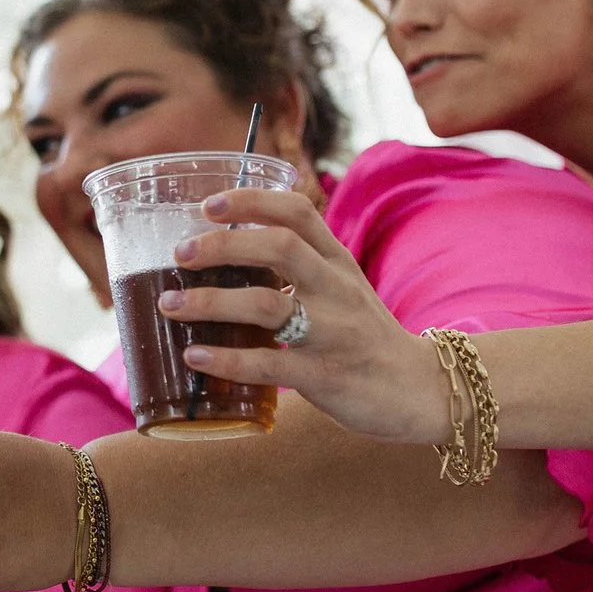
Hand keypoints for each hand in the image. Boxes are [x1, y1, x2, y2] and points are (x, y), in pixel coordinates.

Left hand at [162, 187, 448, 443]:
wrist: (422, 390)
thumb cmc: (366, 335)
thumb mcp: (342, 287)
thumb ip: (298, 265)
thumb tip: (225, 250)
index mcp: (337, 261)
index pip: (298, 211)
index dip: (250, 201)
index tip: (207, 205)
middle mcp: (335, 289)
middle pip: (279, 247)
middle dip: (222, 245)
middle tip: (180, 254)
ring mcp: (331, 332)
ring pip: (267, 305)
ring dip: (210, 302)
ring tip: (170, 305)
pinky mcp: (324, 376)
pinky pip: (269, 364)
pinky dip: (226, 359)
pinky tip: (195, 355)